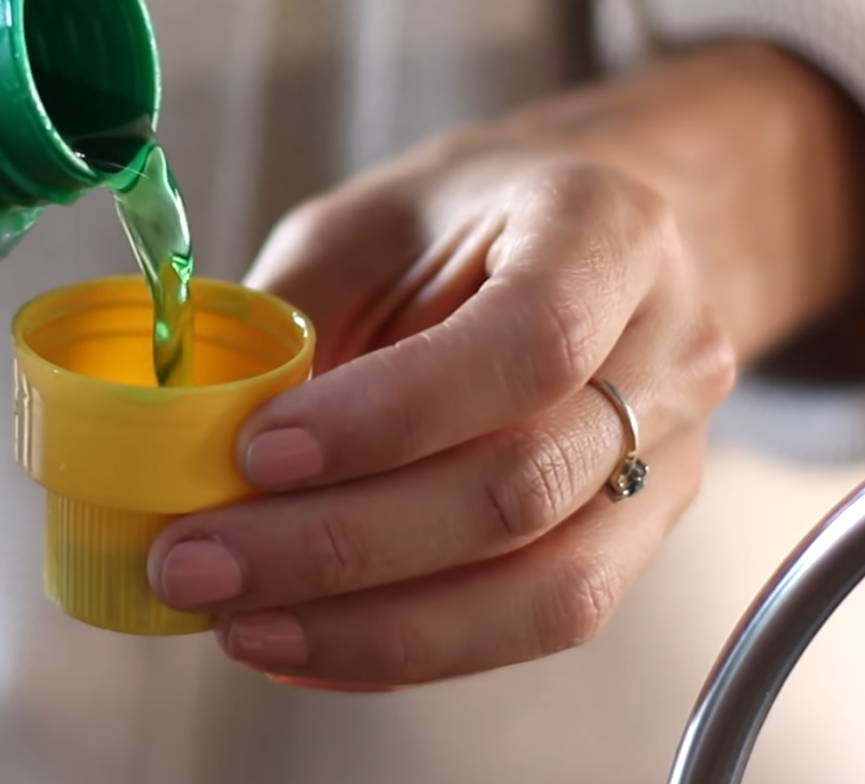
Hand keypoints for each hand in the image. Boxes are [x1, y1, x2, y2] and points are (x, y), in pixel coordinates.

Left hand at [147, 42, 864, 685]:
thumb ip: (294, 314)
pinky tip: (309, 642)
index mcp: (605, 229)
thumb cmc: (478, 216)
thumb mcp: (373, 216)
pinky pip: (538, 623)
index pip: (528, 341)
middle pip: (523, 487)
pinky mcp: (644, 535)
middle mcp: (667, 349)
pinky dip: (412, 648)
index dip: (390, 415)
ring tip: (240, 626)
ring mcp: (672, 455)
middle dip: (341, 545)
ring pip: (548, 591)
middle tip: (197, 562)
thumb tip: (192, 443)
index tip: (258, 452)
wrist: (607, 237)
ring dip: (374, 628)